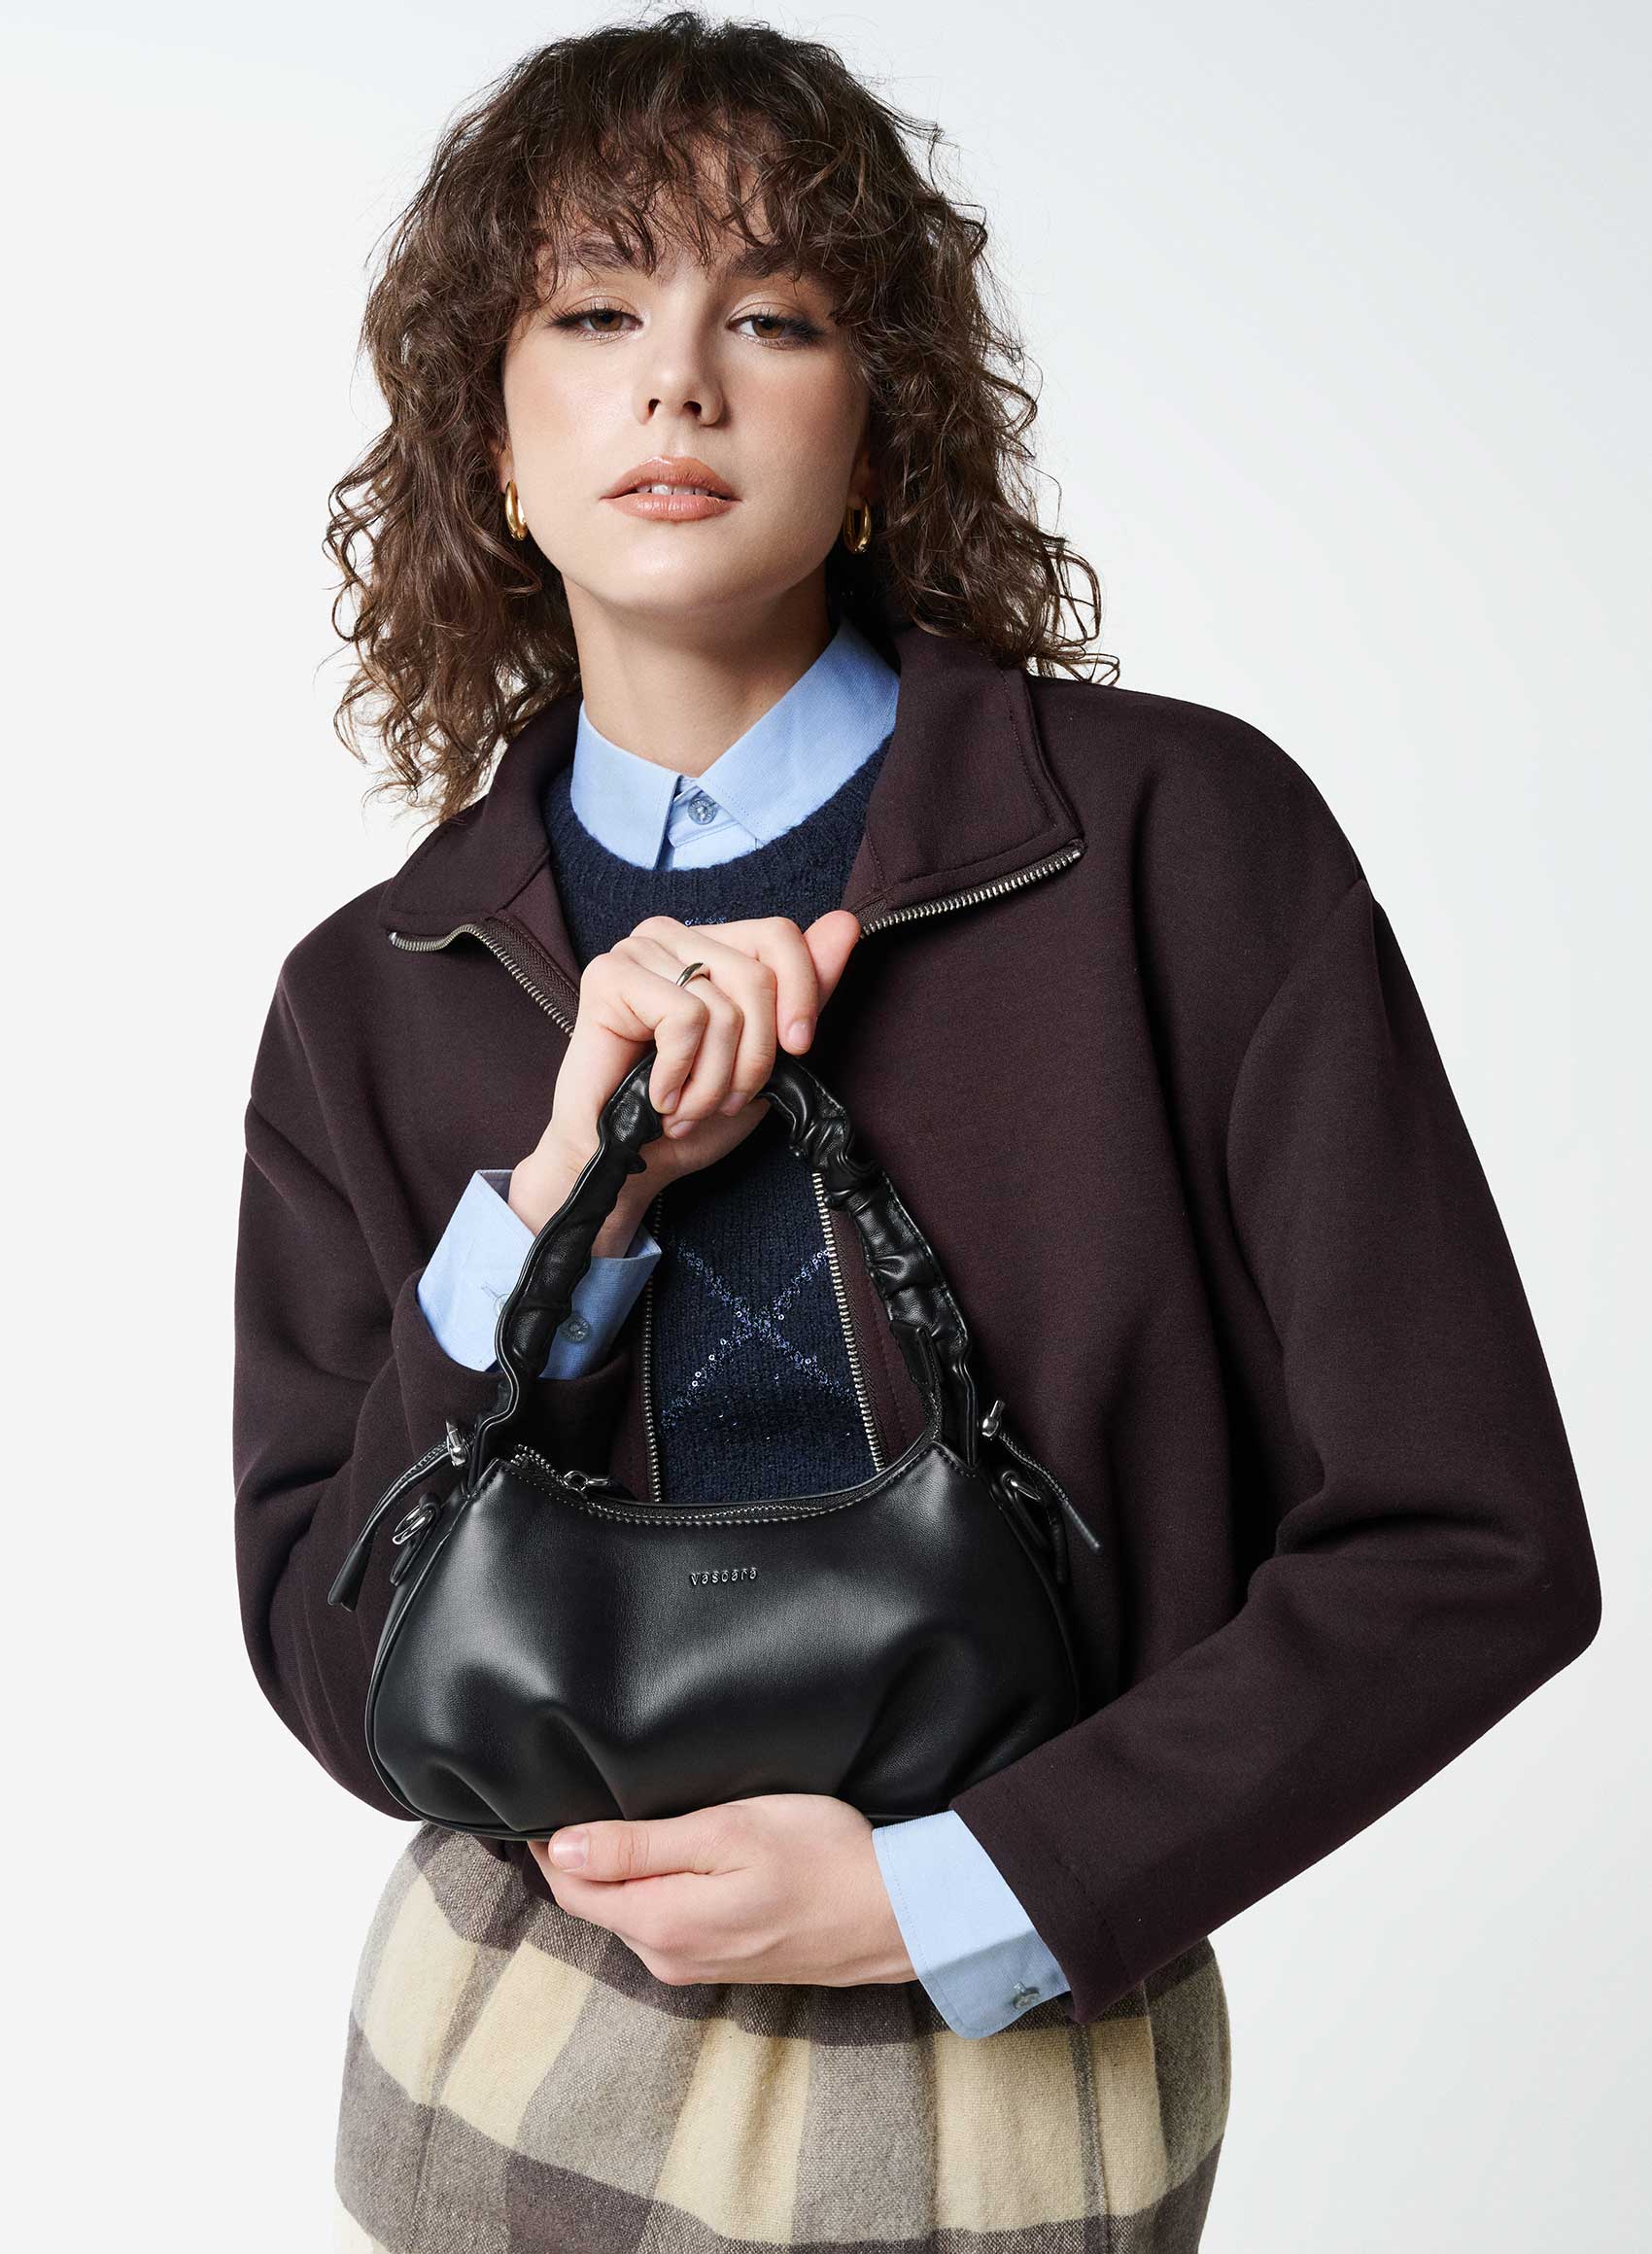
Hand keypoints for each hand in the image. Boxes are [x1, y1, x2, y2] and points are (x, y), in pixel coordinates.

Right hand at [510, 910, 862, 1232]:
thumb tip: (845, 925)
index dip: (802, 995)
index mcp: (712, 948)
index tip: (798, 1051)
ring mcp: (638, 951)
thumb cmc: (691, 1115)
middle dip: (753, 1059)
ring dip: (713, 1081)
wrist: (626, 1164)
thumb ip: (806, 993)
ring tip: (687, 1109)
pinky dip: (680, 1074)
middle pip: (758, 976)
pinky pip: (684, 1018)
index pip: (779, 935)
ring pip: (723, 1006)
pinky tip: (657, 1096)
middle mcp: (673, 937)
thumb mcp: (768, 1057)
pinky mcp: (608, 976)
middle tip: (726, 1102)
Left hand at [525, 1793, 916, 1990]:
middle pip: (596, 1904)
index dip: (548, 1844)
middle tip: (575, 1796)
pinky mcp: (724, 1962)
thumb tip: (558, 1848)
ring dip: (615, 1874)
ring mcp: (697, 1965)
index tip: (541, 1798)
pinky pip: (663, 1925)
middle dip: (577, 1858)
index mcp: (661, 1923)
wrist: (898, 1915)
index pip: (571, 1887)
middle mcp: (668, 1957)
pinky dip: (649, 1891)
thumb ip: (638, 1846)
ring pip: (630, 1915)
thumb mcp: (725, 1833)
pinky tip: (667, 1858)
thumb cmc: (819, 1857)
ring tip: (616, 1820)